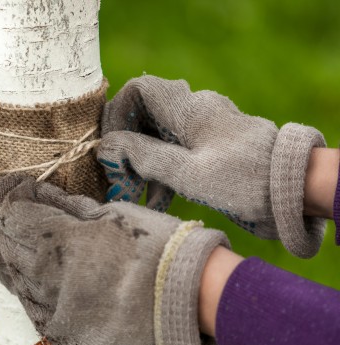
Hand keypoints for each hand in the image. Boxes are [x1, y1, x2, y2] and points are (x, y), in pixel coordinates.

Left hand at [0, 174, 228, 344]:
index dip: (8, 195)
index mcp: (65, 242)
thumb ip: (66, 208)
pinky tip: (18, 276)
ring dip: (2, 257)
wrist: (188, 299)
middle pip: (6, 247)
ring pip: (13, 279)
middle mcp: (52, 279)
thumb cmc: (156, 246)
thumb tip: (33, 195)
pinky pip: (30, 308)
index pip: (16, 214)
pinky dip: (21, 288)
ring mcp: (56, 311)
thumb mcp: (112, 214)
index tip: (11, 184)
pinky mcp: (65, 334)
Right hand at [98, 75, 325, 257]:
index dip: (118, 112)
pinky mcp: (212, 145)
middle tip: (121, 177)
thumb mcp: (189, 172)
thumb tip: (107, 146)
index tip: (112, 145)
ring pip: (160, 136)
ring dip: (144, 163)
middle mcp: (196, 111)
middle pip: (147, 116)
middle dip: (128, 146)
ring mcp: (205, 127)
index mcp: (190, 108)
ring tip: (137, 195)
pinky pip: (178, 150)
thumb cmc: (244, 181)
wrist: (294, 191)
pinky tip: (158, 198)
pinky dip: (163, 170)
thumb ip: (146, 156)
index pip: (140, 89)